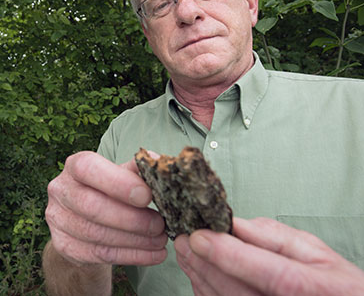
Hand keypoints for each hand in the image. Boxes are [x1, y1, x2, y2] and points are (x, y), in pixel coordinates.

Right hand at [45, 151, 167, 265]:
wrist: (85, 223)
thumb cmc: (109, 193)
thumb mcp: (121, 176)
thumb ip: (138, 169)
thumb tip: (158, 162)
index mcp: (74, 166)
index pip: (88, 168)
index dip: (117, 182)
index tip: (147, 196)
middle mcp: (61, 190)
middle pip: (92, 206)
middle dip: (131, 218)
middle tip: (159, 225)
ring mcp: (58, 219)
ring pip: (96, 233)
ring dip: (135, 240)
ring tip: (160, 240)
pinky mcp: (63, 245)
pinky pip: (100, 254)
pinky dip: (131, 255)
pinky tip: (153, 254)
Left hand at [174, 217, 363, 295]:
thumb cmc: (332, 284)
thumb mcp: (314, 252)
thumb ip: (274, 237)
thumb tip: (235, 224)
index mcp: (309, 286)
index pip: (267, 272)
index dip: (228, 254)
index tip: (198, 236)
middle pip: (235, 289)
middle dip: (202, 262)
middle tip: (181, 239)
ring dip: (198, 275)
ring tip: (184, 251)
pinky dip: (205, 291)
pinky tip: (197, 272)